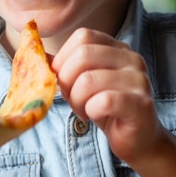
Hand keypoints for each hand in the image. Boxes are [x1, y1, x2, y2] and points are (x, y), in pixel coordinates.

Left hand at [51, 28, 164, 163]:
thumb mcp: (84, 82)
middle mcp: (132, 58)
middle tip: (71, 98)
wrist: (138, 140)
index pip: (83, 36)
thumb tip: (35, 53)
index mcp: (118, 48)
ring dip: (76, 100)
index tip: (63, 79)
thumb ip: (64, 66)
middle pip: (83, 55)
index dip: (64, 58)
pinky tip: (95, 116)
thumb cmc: (107, 108)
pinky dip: (90, 110)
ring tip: (83, 110)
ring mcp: (139, 80)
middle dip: (67, 80)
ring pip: (88, 80)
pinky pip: (104, 101)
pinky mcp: (141, 104)